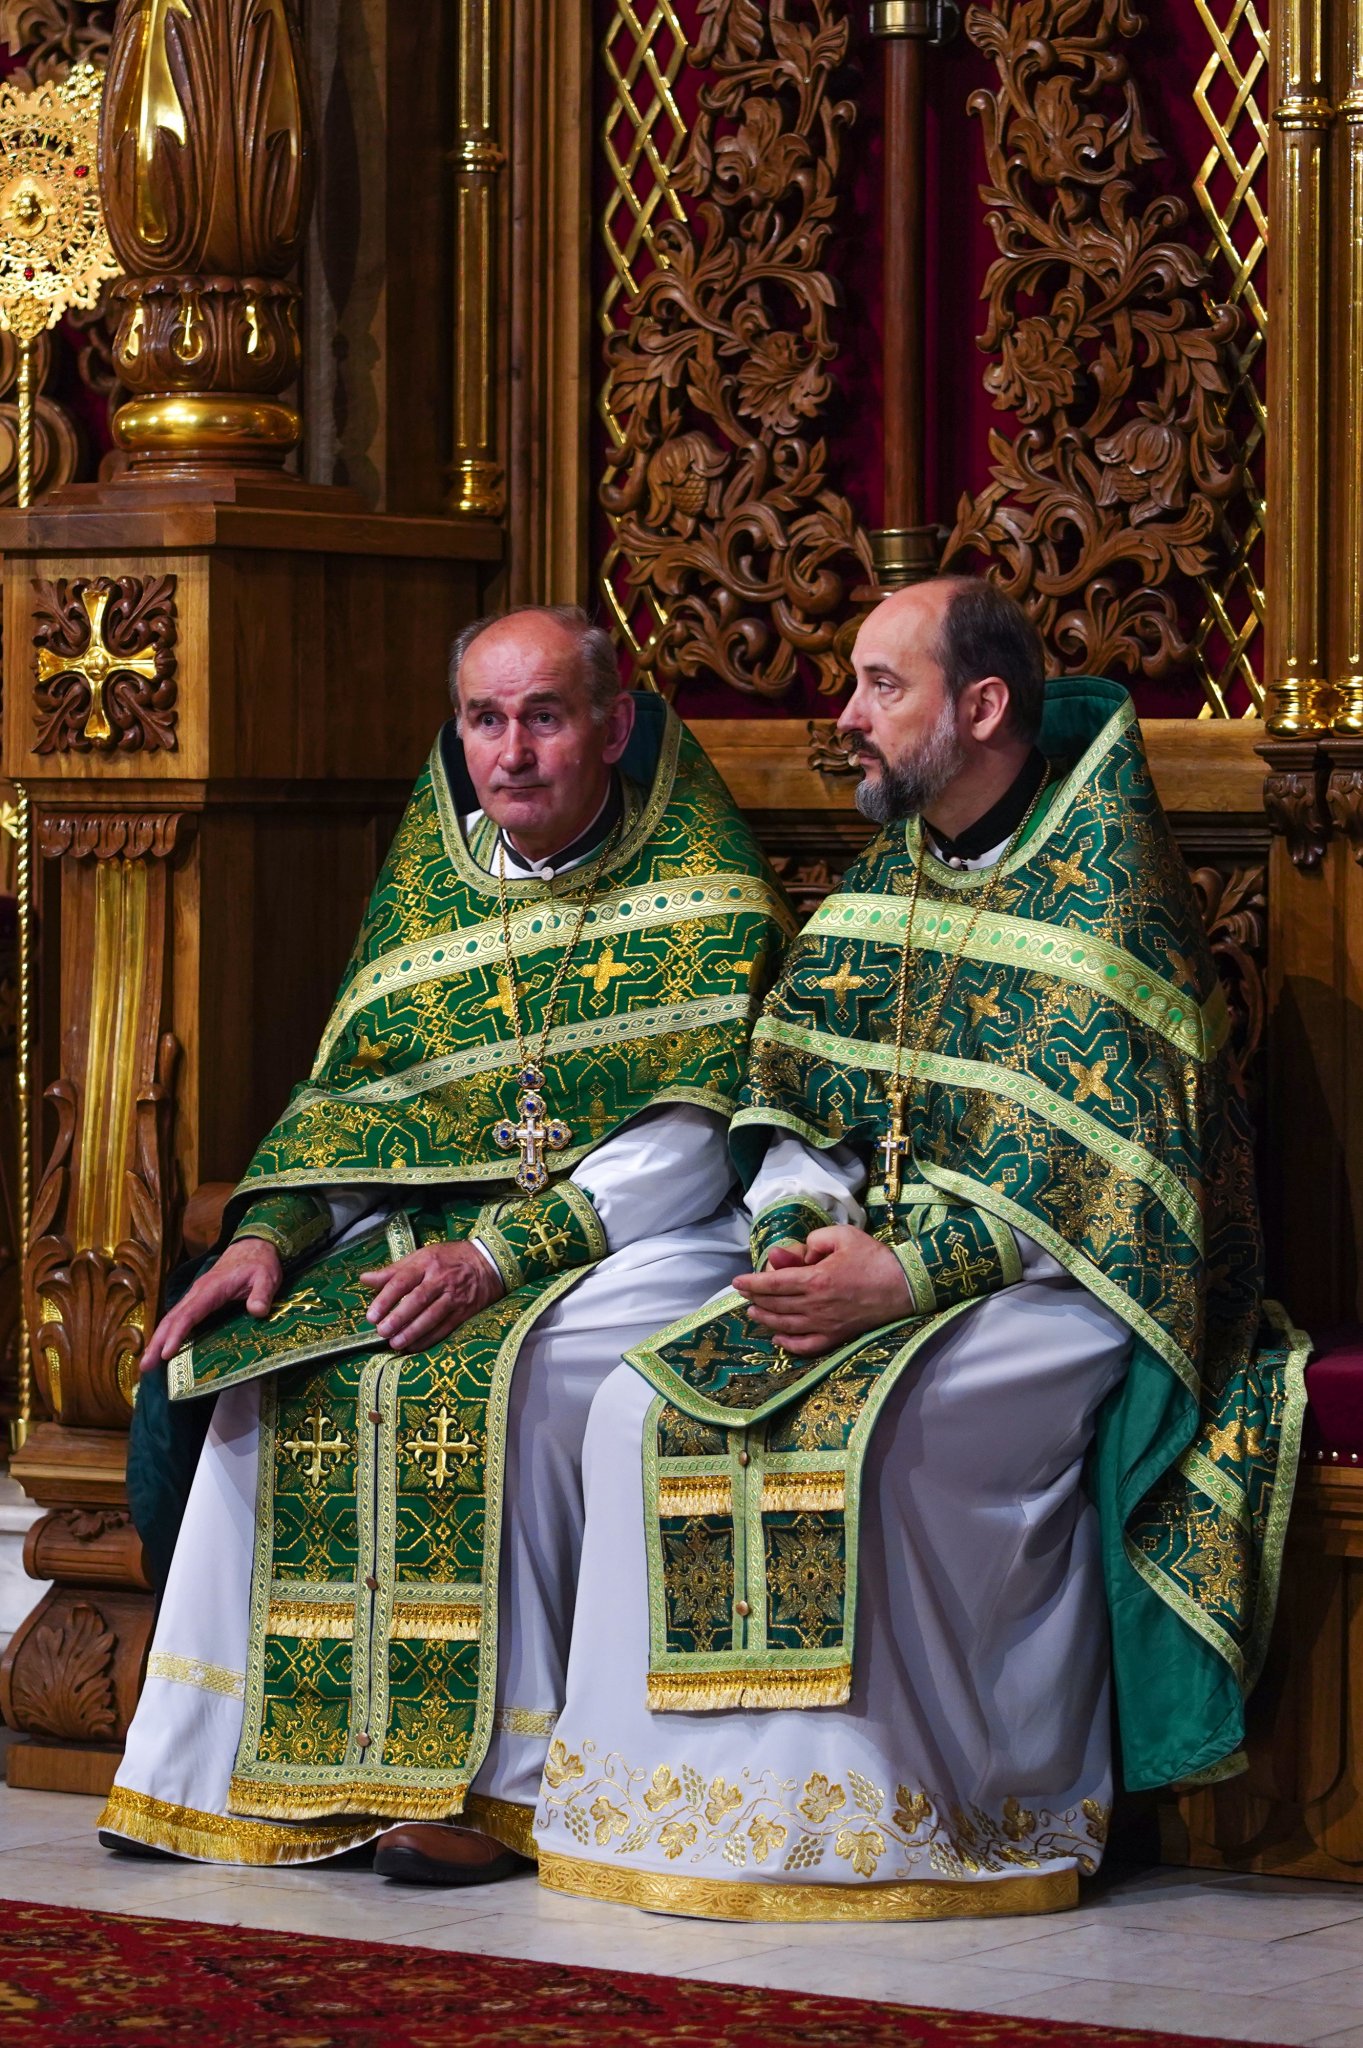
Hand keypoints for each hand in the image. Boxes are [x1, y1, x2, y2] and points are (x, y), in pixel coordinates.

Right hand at [140, 1235, 283, 1375]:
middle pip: (172, 1318)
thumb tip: (257, 1311)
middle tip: (145, 1367)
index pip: (189, 1314)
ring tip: (147, 1364)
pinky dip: (168, 1333)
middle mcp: (197, 1293)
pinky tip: (163, 1348)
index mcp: (211, 1289)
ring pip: (172, 1318)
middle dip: (157, 1342)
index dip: (177, 1334)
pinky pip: (180, 1317)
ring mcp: (196, 1296)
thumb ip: (262, 1294)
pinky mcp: (199, 1300)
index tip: (166, 1354)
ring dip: (158, 1340)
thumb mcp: (267, 1277)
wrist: (254, 1246)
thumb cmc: (260, 1263)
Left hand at [361, 1241, 503, 1352]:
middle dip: (398, 1318)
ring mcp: (454, 1297)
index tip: (371, 1316)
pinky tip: (414, 1347)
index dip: (385, 1299)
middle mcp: (440, 1280)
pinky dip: (428, 1339)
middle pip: (417, 1300)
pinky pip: (445, 1328)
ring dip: (412, 1332)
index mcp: (426, 1263)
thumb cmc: (449, 1259)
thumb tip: (364, 1279)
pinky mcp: (465, 1311)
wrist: (489, 1262)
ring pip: (431, 1317)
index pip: (402, 1281)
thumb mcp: (422, 1256)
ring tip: (395, 1343)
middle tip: (382, 1331)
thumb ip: (393, 1271)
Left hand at [732, 1224, 911, 1357]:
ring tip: (753, 1312)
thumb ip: (813, 1242)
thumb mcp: (843, 1236)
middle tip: (745, 1294)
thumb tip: (792, 1254)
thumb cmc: (874, 1257)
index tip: (737, 1281)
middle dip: (756, 1299)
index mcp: (815, 1279)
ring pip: (785, 1325)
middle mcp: (816, 1305)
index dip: (751, 1283)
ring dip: (765, 1319)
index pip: (773, 1283)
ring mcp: (826, 1324)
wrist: (905, 1285)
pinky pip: (806, 1346)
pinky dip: (788, 1344)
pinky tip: (778, 1338)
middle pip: (775, 1305)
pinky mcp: (837, 1336)